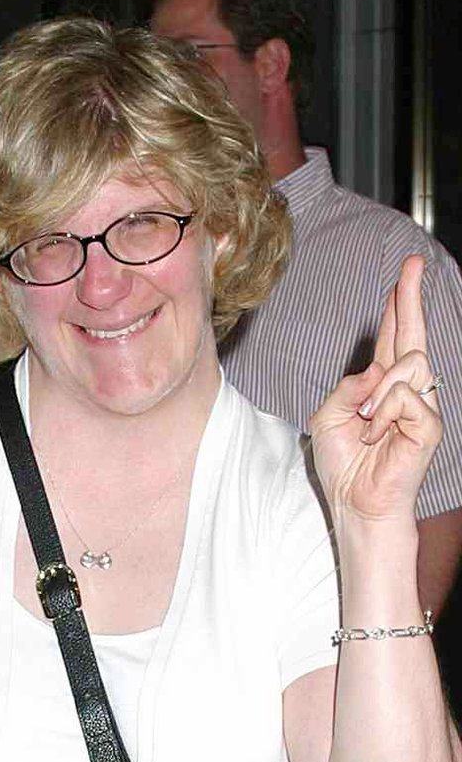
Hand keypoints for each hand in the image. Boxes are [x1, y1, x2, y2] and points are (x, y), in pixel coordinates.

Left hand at [310, 255, 442, 522]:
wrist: (354, 499)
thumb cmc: (343, 460)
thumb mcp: (330, 414)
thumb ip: (349, 386)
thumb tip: (378, 370)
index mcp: (380, 384)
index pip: (394, 337)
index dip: (399, 305)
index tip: (405, 273)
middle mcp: (405, 390)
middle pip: (412, 335)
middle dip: (411, 297)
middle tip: (413, 262)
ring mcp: (421, 406)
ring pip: (406, 365)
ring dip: (376, 394)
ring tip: (367, 425)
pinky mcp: (430, 425)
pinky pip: (405, 395)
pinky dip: (382, 412)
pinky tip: (378, 434)